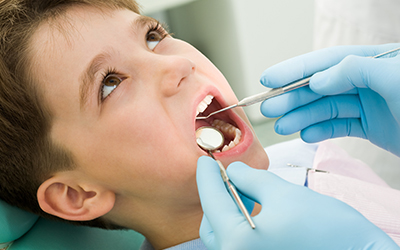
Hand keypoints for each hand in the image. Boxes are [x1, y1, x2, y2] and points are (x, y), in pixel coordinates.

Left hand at [197, 156, 398, 249]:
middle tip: (225, 173)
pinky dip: (239, 221)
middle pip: (212, 221)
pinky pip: (238, 241)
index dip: (206, 177)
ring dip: (227, 208)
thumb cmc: (326, 228)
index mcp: (237, 241)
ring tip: (243, 188)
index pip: (211, 201)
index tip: (204, 161)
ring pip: (223, 233)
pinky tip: (252, 206)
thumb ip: (251, 179)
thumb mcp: (283, 193)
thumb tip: (234, 171)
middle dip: (216, 194)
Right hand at [260, 43, 399, 156]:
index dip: (294, 70)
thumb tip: (318, 79)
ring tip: (282, 127)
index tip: (269, 80)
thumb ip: (355, 69)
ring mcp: (368, 104)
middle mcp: (366, 80)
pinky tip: (306, 135)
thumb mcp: (394, 77)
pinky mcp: (370, 126)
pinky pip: (339, 127)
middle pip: (320, 87)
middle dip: (292, 98)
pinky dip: (321, 131)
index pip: (325, 61)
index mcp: (372, 60)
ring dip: (301, 118)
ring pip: (325, 109)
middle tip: (269, 109)